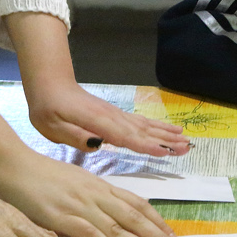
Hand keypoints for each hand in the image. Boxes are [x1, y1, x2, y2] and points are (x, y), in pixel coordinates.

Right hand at [0, 155, 184, 236]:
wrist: (12, 165)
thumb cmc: (40, 175)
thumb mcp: (73, 182)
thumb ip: (92, 198)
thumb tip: (109, 217)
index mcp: (99, 186)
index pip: (136, 204)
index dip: (157, 221)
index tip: (173, 236)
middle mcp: (95, 194)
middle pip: (135, 216)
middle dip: (159, 235)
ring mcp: (80, 205)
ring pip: (119, 226)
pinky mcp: (62, 216)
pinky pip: (91, 232)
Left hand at [27, 82, 189, 156]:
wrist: (50, 84)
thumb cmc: (48, 108)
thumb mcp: (52, 126)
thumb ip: (74, 136)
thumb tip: (97, 143)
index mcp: (97, 121)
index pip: (125, 136)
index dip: (145, 145)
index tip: (166, 152)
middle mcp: (111, 116)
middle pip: (142, 131)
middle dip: (165, 140)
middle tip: (188, 148)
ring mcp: (115, 114)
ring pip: (145, 125)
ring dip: (166, 133)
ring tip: (186, 140)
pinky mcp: (114, 114)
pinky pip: (139, 122)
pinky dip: (156, 127)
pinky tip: (168, 130)